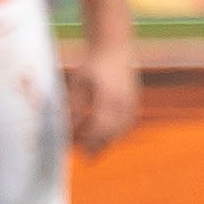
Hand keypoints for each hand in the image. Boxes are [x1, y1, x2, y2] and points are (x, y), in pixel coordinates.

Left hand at [66, 36, 137, 151]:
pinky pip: (129, 121)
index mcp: (108, 98)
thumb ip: (74, 105)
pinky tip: (110, 133)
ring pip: (122, 128)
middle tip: (89, 157)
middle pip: (113, 132)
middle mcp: (123, 103)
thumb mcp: (78, 82)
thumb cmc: (92, 62)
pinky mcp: (135, 100)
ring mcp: (132, 102)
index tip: (82, 152)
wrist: (114, 46)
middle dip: (100, 145)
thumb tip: (68, 125)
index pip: (100, 127)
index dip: (91, 142)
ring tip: (98, 148)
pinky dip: (119, 131)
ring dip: (110, 140)